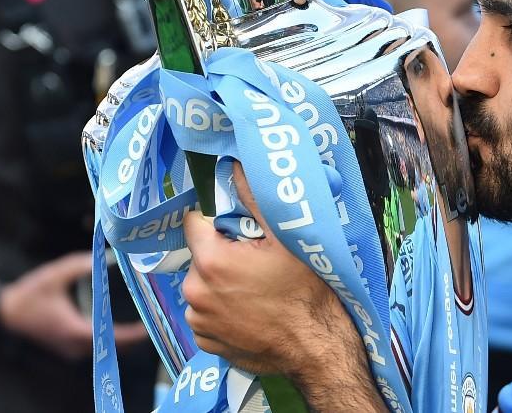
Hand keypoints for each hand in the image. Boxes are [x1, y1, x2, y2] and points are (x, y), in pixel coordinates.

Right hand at [0, 251, 148, 359]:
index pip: (112, 338)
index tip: (149, 326)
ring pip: (104, 349)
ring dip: (122, 339)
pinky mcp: (68, 347)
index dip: (132, 334)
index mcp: (75, 331)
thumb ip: (79, 265)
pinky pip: (96, 347)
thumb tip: (103, 256)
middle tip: (153, 320)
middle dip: (133, 337)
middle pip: (112, 347)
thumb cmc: (30, 293)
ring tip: (142, 321)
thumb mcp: (54, 274)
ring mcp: (71, 350)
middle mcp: (75, 346)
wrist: (6, 312)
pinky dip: (109, 338)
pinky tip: (121, 326)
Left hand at [181, 163, 348, 376]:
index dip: (217, 219)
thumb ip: (255, 199)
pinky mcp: (207, 343)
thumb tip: (233, 165)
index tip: (239, 228)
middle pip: (201, 255)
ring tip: (254, 289)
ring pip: (203, 285)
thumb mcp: (286, 238)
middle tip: (255, 260)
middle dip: (222, 253)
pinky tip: (248, 311)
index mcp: (211, 261)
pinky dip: (221, 309)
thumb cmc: (305, 290)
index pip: (195, 222)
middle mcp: (195, 292)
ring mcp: (199, 321)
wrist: (316, 346)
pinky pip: (206, 314)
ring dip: (220, 283)